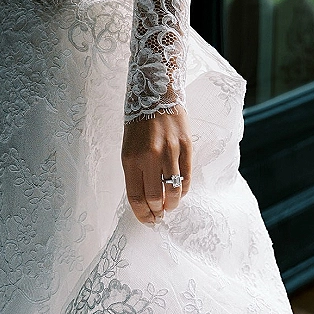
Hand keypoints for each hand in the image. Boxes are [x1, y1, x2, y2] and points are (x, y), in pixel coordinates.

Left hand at [121, 108, 191, 223]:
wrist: (155, 93)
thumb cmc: (138, 124)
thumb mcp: (128, 149)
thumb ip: (135, 173)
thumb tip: (145, 199)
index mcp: (130, 159)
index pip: (136, 197)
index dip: (142, 214)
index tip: (147, 220)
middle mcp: (150, 157)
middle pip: (155, 197)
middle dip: (157, 212)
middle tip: (159, 215)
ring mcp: (170, 151)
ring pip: (173, 190)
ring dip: (172, 204)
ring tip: (170, 206)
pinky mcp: (186, 146)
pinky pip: (186, 176)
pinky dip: (184, 189)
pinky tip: (180, 191)